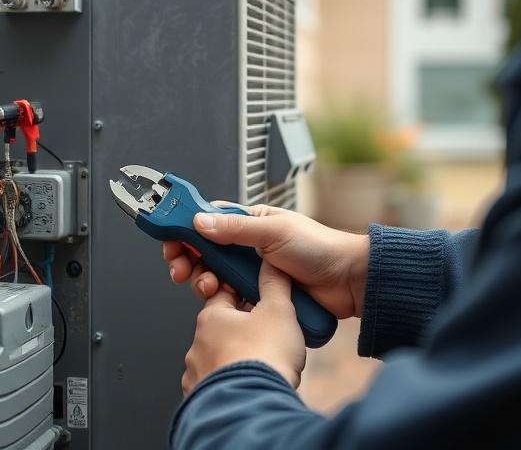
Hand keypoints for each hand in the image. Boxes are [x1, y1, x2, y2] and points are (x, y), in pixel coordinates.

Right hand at [163, 203, 369, 318]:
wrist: (348, 283)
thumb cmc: (320, 249)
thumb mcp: (274, 232)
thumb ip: (235, 229)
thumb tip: (200, 222)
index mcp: (252, 223)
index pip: (209, 221)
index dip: (187, 229)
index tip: (171, 239)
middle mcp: (249, 247)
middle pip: (206, 252)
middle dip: (189, 259)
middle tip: (181, 269)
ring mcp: (253, 273)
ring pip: (215, 276)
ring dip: (203, 281)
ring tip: (206, 286)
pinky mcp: (258, 296)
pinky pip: (231, 298)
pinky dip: (220, 299)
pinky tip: (220, 299)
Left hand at [182, 261, 304, 394]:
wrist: (253, 406)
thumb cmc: (264, 357)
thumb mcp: (278, 310)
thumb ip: (274, 284)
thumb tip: (270, 263)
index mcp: (211, 318)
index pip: (222, 295)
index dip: (242, 294)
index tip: (257, 298)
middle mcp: (197, 345)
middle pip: (220, 329)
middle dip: (240, 331)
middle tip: (266, 336)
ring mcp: (196, 374)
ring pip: (215, 359)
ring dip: (233, 359)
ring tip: (259, 365)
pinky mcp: (200, 400)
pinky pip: (214, 386)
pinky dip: (228, 385)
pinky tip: (246, 387)